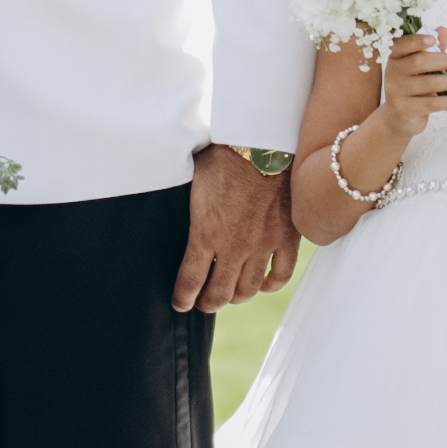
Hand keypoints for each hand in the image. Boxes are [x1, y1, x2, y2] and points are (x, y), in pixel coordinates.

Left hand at [179, 141, 297, 313]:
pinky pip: (281, 275)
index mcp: (205, 234)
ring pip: (248, 290)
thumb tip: (160, 193)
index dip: (183, 298)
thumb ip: (185, 201)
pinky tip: (263, 284)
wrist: (264, 143)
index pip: (190, 281)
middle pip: (219, 294)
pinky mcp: (286, 238)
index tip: (181, 303)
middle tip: (204, 303)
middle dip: (208, 303)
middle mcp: (233, 247)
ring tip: (230, 295)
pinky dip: (270, 285)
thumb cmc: (224, 154)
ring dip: (236, 297)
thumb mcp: (191, 178)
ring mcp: (262, 245)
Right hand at [372, 29, 446, 134]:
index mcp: (395, 57)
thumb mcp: (421, 66)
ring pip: (428, 83)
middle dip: (441, 60)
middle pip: (418, 61)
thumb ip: (432, 49)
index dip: (417, 41)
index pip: (401, 44)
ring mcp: (396, 91)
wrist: (400, 116)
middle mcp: (392, 72)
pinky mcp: (404, 108)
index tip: (433, 40)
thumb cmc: (414, 86)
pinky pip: (431, 103)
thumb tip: (442, 30)